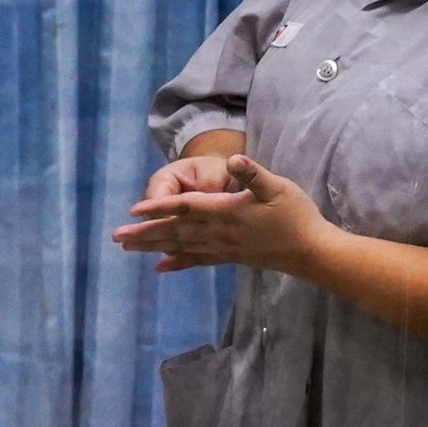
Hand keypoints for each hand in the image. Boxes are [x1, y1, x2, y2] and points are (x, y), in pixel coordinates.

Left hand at [113, 153, 326, 274]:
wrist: (312, 252)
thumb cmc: (297, 215)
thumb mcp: (277, 187)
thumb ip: (253, 174)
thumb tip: (235, 158)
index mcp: (226, 212)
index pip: (185, 208)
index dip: (159, 208)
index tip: (133, 210)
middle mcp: (219, 232)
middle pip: (174, 231)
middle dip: (144, 233)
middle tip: (116, 237)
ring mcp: (223, 247)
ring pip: (180, 247)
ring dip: (153, 246)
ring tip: (128, 248)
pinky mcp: (230, 257)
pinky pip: (197, 260)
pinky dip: (177, 263)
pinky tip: (160, 267)